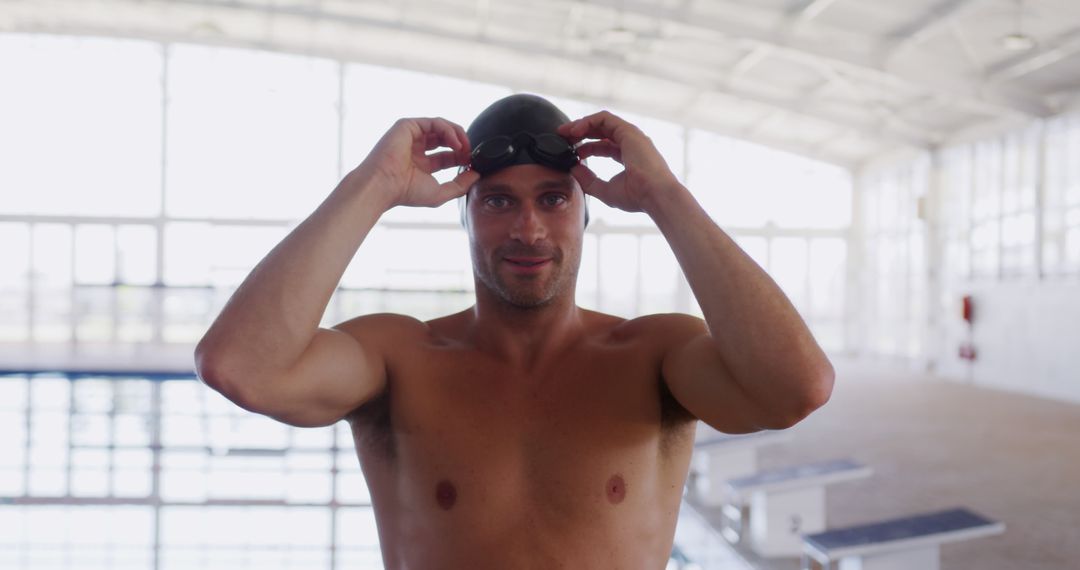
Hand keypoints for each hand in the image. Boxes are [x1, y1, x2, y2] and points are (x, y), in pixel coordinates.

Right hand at [356, 117, 480, 207]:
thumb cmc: (406, 192)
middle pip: (446, 139)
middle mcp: (416, 149)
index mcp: (421, 165)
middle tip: (470, 154)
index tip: (472, 164)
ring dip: (458, 135)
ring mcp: (411, 137)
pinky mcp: (408, 126)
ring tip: (465, 147)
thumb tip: (476, 175)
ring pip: (442, 127)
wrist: (384, 185)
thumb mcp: (440, 193)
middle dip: (462, 145)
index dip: (462, 158)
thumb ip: (460, 185)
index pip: (447, 156)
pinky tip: (456, 143)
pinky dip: (448, 130)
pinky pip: (435, 122)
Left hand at [557, 111, 682, 213]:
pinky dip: (587, 122)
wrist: (655, 195)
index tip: (570, 154)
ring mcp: (630, 136)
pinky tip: (575, 132)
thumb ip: (589, 181)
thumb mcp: (605, 190)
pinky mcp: (628, 131)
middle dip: (579, 133)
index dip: (584, 148)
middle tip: (562, 137)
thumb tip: (573, 170)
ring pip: (601, 121)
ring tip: (565, 133)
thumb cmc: (637, 196)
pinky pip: (604, 118)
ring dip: (581, 125)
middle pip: (600, 131)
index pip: (602, 146)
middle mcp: (630, 143)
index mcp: (627, 156)